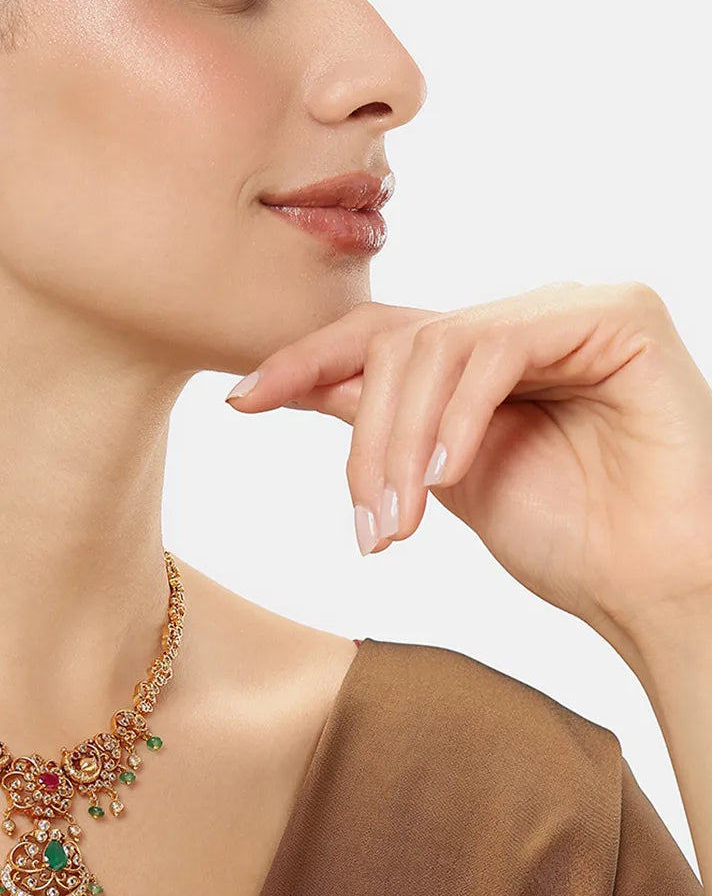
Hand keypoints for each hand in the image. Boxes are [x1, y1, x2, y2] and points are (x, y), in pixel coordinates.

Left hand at [224, 281, 711, 669]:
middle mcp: (530, 316)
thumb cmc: (568, 540)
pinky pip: (497, 350)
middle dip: (366, 437)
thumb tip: (299, 382)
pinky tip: (447, 476)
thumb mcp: (445, 476)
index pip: (382, 334)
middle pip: (402, 341)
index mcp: (491, 349)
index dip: (305, 360)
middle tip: (367, 526)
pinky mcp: (619, 315)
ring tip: (399, 522)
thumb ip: (386, 422)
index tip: (241, 399)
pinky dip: (458, 416)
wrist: (654, 589)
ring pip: (439, 344)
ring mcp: (575, 306)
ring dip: (402, 440)